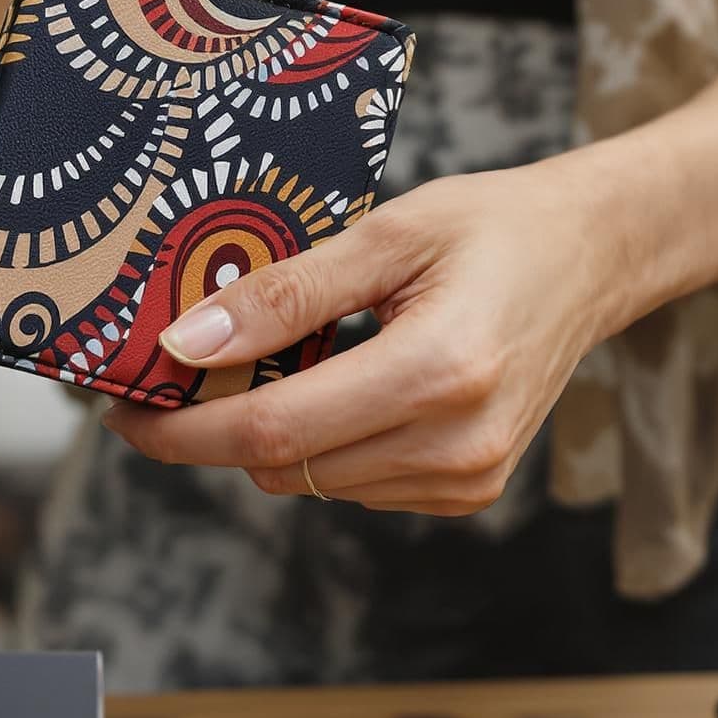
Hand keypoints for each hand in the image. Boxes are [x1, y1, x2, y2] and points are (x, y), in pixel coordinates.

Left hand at [102, 160, 652, 514]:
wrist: (593, 256)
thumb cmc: (494, 227)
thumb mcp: (385, 234)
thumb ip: (286, 295)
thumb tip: (187, 341)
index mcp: (438, 371)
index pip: (271, 431)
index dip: (182, 429)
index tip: (124, 409)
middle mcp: (458, 442)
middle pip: (283, 465)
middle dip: (214, 427)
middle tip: (178, 372)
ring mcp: (468, 477)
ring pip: (313, 482)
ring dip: (272, 434)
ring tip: (281, 360)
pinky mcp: (470, 490)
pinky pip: (355, 485)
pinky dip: (325, 444)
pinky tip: (343, 383)